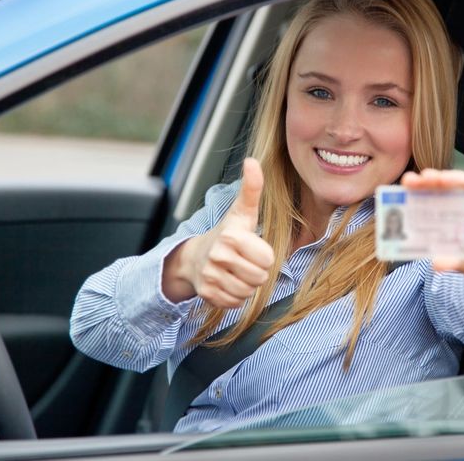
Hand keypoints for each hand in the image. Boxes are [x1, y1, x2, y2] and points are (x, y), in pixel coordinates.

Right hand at [166, 158, 274, 307]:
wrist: (196, 257)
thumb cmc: (229, 233)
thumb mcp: (243, 211)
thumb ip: (252, 188)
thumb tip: (252, 160)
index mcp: (232, 236)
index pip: (268, 260)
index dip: (264, 256)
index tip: (252, 248)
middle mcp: (218, 256)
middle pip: (260, 278)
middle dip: (256, 272)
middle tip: (244, 262)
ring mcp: (210, 276)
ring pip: (248, 292)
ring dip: (246, 285)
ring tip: (236, 271)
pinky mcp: (206, 294)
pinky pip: (235, 303)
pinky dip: (234, 296)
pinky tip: (227, 282)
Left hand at [401, 169, 463, 289]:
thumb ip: (454, 262)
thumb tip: (436, 265)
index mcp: (445, 213)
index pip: (425, 199)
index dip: (413, 194)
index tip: (400, 191)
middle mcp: (458, 199)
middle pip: (438, 186)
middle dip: (424, 182)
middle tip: (412, 181)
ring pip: (459, 180)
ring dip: (448, 178)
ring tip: (438, 180)